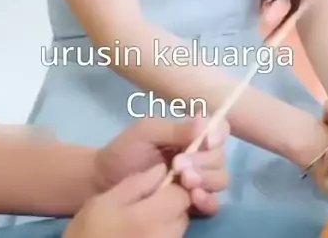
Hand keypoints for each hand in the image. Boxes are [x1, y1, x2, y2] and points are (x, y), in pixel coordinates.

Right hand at [66, 163, 189, 237]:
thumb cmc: (88, 230)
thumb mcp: (106, 200)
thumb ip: (138, 183)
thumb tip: (163, 169)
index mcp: (148, 220)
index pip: (181, 196)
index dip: (173, 186)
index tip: (160, 183)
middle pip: (182, 215)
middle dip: (172, 204)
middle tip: (150, 201)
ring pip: (178, 230)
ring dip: (169, 221)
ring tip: (145, 218)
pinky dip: (163, 234)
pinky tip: (144, 232)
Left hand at [94, 115, 229, 215]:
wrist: (105, 182)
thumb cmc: (125, 150)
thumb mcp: (147, 132)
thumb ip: (176, 129)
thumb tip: (205, 122)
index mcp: (191, 135)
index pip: (219, 130)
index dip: (218, 134)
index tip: (206, 141)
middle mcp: (199, 157)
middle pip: (221, 157)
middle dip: (204, 160)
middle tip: (179, 165)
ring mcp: (198, 181)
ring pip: (220, 179)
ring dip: (207, 179)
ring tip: (183, 181)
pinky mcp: (193, 205)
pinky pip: (214, 204)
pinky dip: (209, 200)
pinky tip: (194, 198)